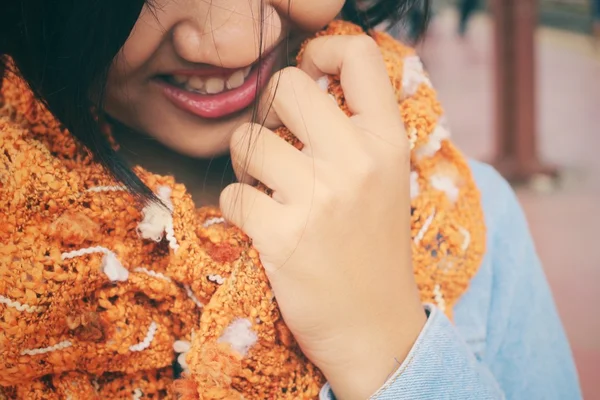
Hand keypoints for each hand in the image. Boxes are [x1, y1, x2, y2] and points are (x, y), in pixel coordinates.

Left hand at [220, 35, 425, 399]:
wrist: (377, 329)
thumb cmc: (374, 250)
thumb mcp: (385, 180)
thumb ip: (354, 130)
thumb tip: (303, 82)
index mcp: (388, 142)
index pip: (360, 53)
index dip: (323, 51)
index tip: (310, 76)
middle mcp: (357, 161)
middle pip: (285, 86)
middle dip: (269, 111)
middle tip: (277, 142)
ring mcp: (319, 198)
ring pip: (247, 140)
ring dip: (247, 164)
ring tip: (268, 188)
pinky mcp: (283, 236)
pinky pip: (232, 196)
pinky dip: (239, 209)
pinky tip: (263, 225)